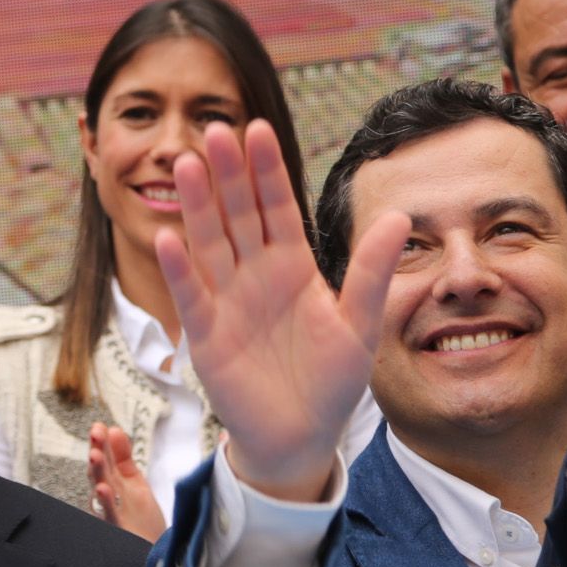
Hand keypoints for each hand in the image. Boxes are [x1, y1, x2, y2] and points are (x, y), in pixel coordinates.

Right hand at [87, 425, 168, 540]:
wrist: (155, 556)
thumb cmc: (143, 523)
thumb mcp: (135, 484)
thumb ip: (124, 458)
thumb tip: (114, 429)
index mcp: (114, 483)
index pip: (106, 459)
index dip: (103, 443)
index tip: (100, 427)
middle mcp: (109, 497)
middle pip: (101, 471)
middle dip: (98, 451)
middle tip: (96, 433)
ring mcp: (111, 513)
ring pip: (100, 490)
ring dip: (97, 473)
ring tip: (95, 455)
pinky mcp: (118, 529)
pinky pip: (109, 514)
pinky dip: (105, 501)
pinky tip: (102, 488)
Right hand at [159, 121, 407, 504]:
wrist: (301, 437)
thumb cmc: (332, 383)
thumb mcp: (361, 325)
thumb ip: (372, 271)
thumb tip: (398, 214)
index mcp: (293, 266)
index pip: (278, 207)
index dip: (267, 169)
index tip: (257, 128)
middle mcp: (255, 275)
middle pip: (238, 214)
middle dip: (228, 173)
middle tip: (216, 129)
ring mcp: (227, 301)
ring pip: (209, 243)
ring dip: (197, 206)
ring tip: (186, 164)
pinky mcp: (207, 335)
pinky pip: (191, 295)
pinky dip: (179, 268)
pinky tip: (167, 237)